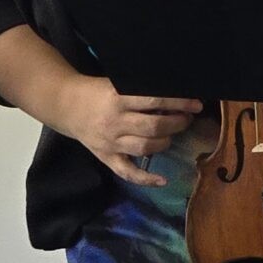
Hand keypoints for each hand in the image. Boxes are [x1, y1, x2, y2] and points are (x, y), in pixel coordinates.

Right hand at [61, 76, 201, 187]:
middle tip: (186, 119)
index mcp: (117, 98)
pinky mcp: (106, 157)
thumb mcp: (117, 83)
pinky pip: (127, 173)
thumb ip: (140, 90)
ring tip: (172, 134)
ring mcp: (110, 143)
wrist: (66, 105)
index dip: (178, 103)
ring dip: (165, 142)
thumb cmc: (97, 91)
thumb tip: (174, 95)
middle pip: (153, 127)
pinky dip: (146, 179)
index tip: (195, 104)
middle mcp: (115, 122)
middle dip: (177, 124)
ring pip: (144, 148)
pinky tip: (163, 179)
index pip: (154, 101)